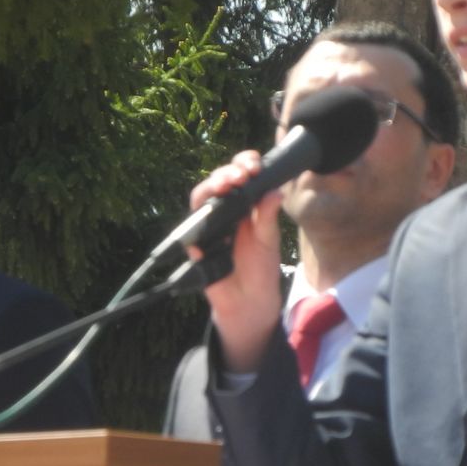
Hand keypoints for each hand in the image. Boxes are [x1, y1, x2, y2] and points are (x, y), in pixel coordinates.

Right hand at [188, 150, 283, 371]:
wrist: (249, 301)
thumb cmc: (260, 268)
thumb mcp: (269, 240)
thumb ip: (268, 217)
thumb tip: (275, 192)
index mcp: (245, 205)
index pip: (241, 175)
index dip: (244, 164)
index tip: (254, 164)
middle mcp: (225, 211)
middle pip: (218, 181)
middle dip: (227, 172)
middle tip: (241, 175)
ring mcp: (208, 225)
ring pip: (202, 197)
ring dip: (212, 187)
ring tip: (227, 185)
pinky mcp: (196, 243)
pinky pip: (191, 228)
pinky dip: (199, 220)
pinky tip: (211, 216)